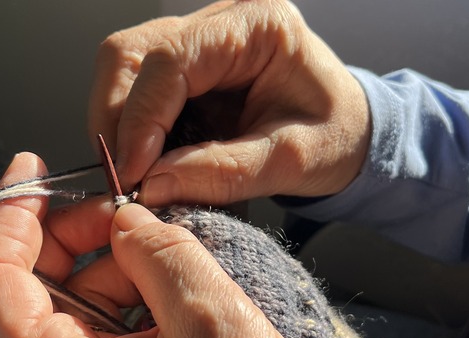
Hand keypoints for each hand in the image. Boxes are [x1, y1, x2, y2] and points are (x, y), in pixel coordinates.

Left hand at [0, 153, 344, 337]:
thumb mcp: (217, 327)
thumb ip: (163, 254)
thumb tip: (127, 218)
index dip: (6, 217)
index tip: (32, 168)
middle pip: (24, 293)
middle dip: (70, 237)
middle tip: (124, 208)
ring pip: (67, 310)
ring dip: (108, 266)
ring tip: (164, 251)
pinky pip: (100, 336)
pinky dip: (128, 297)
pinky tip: (169, 287)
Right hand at [90, 0, 370, 205]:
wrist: (352, 134)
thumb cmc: (337, 137)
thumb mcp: (293, 161)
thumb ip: (224, 172)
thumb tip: (152, 185)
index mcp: (258, 25)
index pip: (171, 59)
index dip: (140, 118)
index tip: (133, 174)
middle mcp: (222, 22)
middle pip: (131, 54)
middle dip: (116, 120)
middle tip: (126, 179)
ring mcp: (200, 40)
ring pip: (123, 69)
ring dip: (118, 126)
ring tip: (138, 175)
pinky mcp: (187, 68)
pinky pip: (137, 91)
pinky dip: (133, 130)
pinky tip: (150, 162)